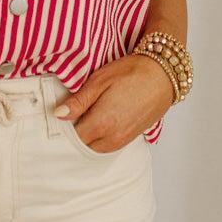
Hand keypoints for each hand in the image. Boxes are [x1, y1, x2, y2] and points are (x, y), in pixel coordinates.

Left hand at [54, 54, 174, 152]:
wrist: (162, 75)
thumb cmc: (131, 73)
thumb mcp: (99, 81)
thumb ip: (78, 101)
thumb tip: (58, 114)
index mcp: (102, 123)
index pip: (72, 137)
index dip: (63, 127)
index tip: (60, 115)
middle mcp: (112, 137)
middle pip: (83, 145)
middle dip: (75, 133)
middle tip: (72, 113)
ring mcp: (123, 140)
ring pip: (95, 148)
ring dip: (88, 136)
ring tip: (87, 115)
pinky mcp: (131, 138)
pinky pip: (108, 146)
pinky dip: (100, 138)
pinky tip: (100, 120)